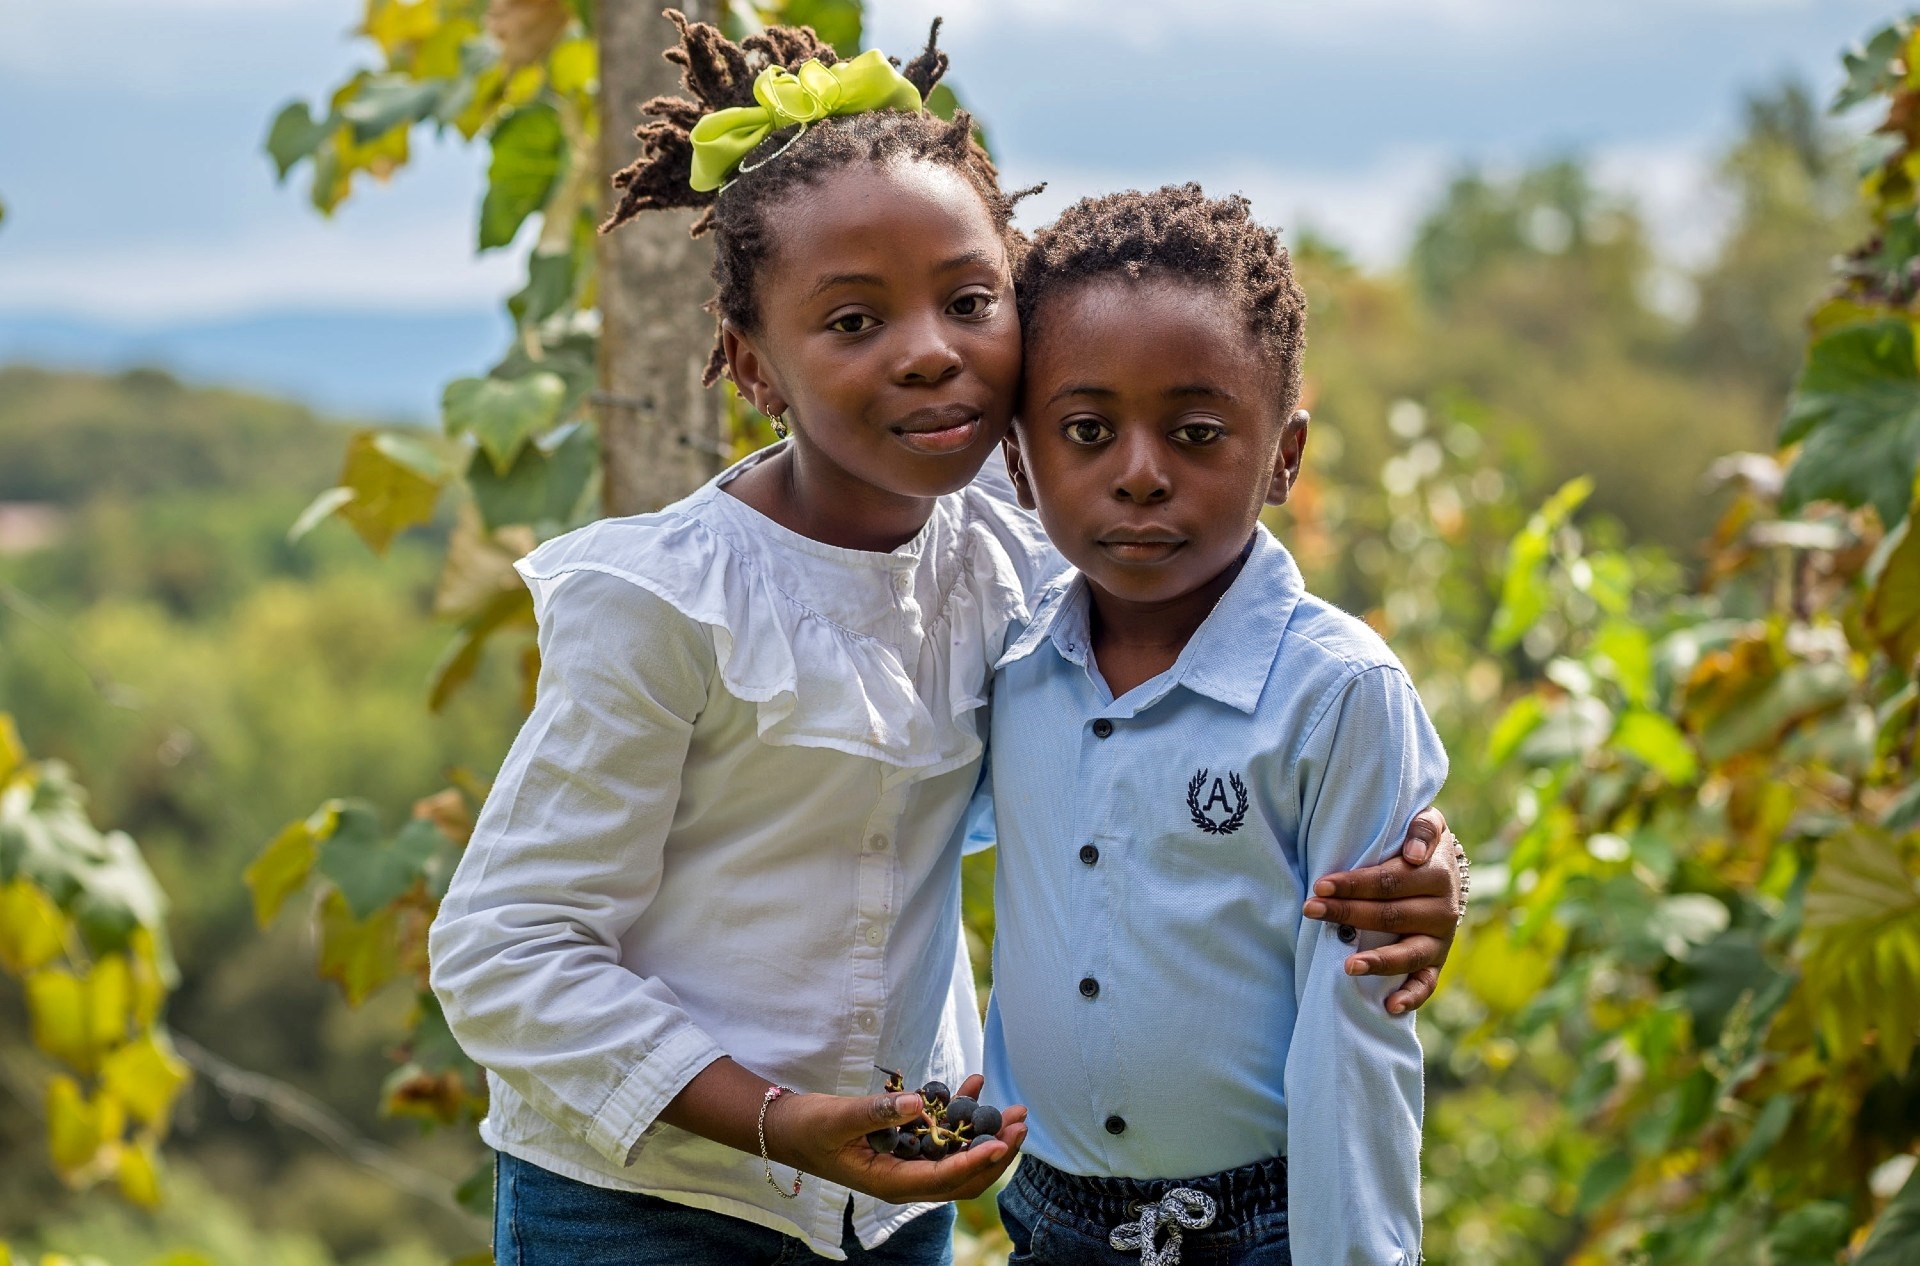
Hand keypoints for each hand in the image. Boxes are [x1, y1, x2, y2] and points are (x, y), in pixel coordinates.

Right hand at [765, 1072, 1026, 1202]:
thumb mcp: (839, 1117)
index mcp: (891, 1184)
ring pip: (959, 1157)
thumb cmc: (808, 1127)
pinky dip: (962, 1113)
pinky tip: (974, 1081)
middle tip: (1020, 1123)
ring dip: (988, 1135)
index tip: (1001, 1141)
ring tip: (1013, 1109)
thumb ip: (878, 1111)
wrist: (787, 1127)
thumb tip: (920, 1103)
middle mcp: (906, 1179)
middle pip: (964, 1177)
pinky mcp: (907, 1145)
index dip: (976, 1162)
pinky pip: (944, 1135)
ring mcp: (908, 1163)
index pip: (944, 1179)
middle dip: (996, 1153)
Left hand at [1302, 806, 1463, 1014]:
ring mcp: (1441, 940)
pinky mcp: (1437, 962)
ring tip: (1348, 966)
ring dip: (1378, 961)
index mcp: (1437, 875)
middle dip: (1347, 914)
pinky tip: (1389, 1006)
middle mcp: (1443, 911)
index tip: (1320, 885)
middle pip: (1390, 916)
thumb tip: (1413, 853)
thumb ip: (1423, 828)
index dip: (1354, 884)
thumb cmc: (1420, 845)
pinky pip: (1426, 984)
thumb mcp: (1427, 823)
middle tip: (1311, 910)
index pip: (1389, 881)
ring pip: (1409, 954)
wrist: (1446, 870)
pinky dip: (1411, 997)